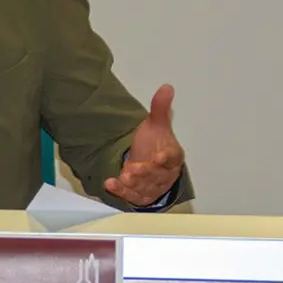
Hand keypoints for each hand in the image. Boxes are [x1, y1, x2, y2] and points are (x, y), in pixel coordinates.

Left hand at [105, 84, 185, 207]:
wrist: (149, 163)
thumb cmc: (155, 144)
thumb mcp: (157, 124)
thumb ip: (160, 108)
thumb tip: (166, 87)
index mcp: (172, 156)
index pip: (172, 158)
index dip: (166, 158)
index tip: (159, 157)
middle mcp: (164, 173)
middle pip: (157, 175)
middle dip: (145, 173)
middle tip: (133, 169)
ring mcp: (153, 186)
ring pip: (145, 187)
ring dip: (133, 183)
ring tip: (123, 176)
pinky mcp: (140, 195)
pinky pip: (132, 195)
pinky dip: (121, 191)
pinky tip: (110, 183)